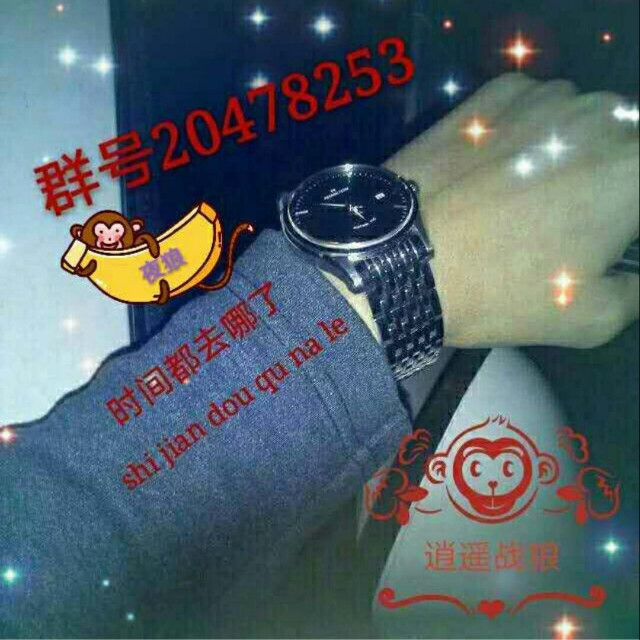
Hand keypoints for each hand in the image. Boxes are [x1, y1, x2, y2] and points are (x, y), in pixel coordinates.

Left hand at [385, 74, 638, 347]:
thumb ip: (635, 292)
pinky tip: (494, 168)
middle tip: (571, 221)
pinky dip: (525, 131)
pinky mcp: (494, 93)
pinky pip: (531, 106)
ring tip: (524, 195)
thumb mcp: (589, 318)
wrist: (401, 260)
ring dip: (571, 150)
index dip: (625, 216)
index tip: (609, 235)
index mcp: (636, 170)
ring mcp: (545, 96)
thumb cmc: (498, 291)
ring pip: (581, 120)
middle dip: (610, 180)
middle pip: (627, 144)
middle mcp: (603, 116)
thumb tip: (636, 279)